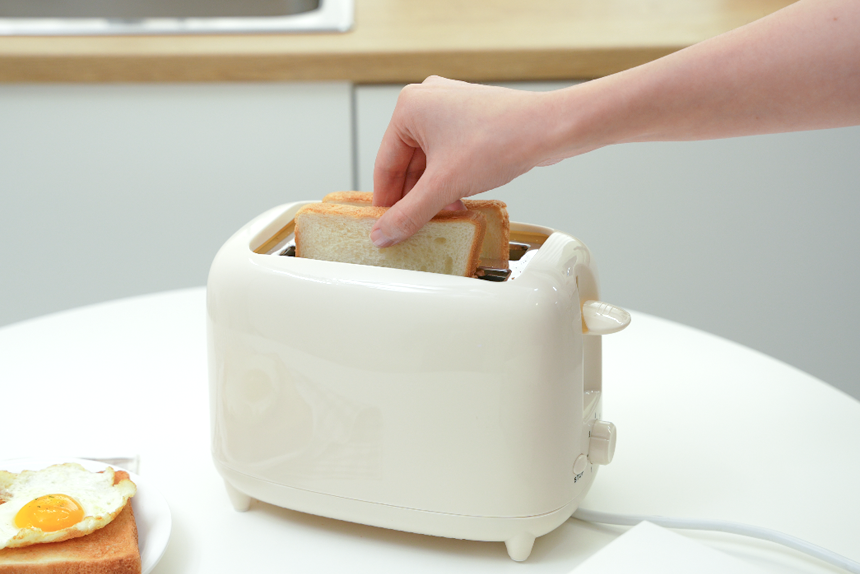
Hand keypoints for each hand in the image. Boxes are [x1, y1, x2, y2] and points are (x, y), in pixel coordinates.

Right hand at [370, 76, 563, 246]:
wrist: (549, 128)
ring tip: (439, 216)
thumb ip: (410, 214)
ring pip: (429, 160)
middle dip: (413, 197)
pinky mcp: (471, 117)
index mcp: (409, 106)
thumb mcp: (445, 186)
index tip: (386, 226)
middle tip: (412, 226)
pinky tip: (457, 199)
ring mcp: (451, 107)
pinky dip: (449, 178)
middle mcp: (427, 101)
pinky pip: (448, 154)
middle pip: (407, 163)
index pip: (385, 164)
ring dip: (432, 191)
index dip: (386, 201)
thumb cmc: (500, 140)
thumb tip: (384, 234)